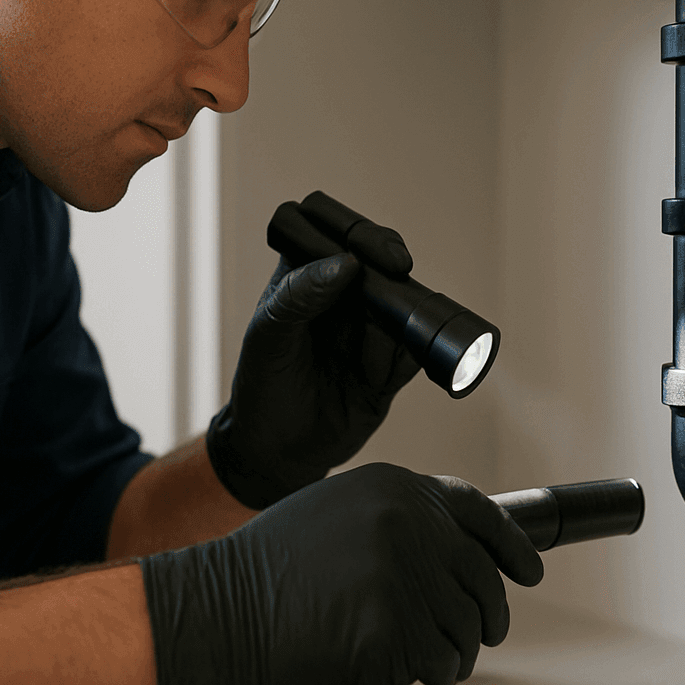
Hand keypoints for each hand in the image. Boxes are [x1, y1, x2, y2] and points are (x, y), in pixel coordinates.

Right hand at [141, 463, 546, 684]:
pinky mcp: (395, 631)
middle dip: (486, 616)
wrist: (219, 610)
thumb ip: (399, 521)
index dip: (511, 547)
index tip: (529, 573)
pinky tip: (384, 666)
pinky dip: (421, 677)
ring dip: (449, 654)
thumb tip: (461, 550)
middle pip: (483, 580)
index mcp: (395, 488)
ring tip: (407, 653)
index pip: (478, 513)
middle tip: (477, 636)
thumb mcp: (338, 516)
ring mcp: (403, 576)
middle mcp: (409, 523)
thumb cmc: (271, 570)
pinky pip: (438, 666)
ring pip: (468, 631)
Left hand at [207, 219, 419, 509]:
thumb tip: (346, 262)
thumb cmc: (262, 384)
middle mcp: (344, 295)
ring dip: (408, 310)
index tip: (364, 253)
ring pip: (406, 301)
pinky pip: (418, 348)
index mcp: (308, 273)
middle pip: (381, 259)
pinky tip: (405, 360)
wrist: (276, 452)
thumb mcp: (269, 336)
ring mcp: (372, 328)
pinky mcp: (394, 365)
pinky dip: (423, 349)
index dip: (354, 231)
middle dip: (391, 267)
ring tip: (387, 332)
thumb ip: (300, 295)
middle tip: (394, 274)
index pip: (335, 231)